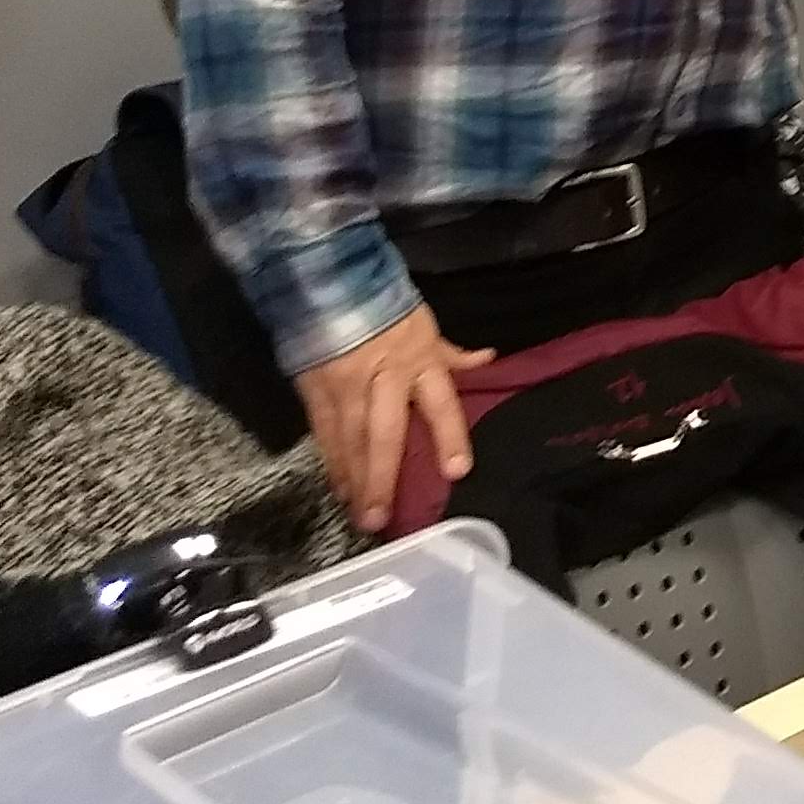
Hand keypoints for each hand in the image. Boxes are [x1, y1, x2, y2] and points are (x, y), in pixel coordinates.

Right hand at [292, 300, 496, 535]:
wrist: (331, 286)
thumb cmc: (388, 310)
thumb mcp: (426, 327)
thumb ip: (452, 353)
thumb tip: (488, 359)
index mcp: (419, 362)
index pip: (440, 403)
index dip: (449, 436)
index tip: (457, 470)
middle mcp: (383, 379)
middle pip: (384, 434)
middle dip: (382, 477)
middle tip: (381, 517)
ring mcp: (345, 388)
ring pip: (349, 441)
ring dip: (354, 480)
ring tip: (360, 514)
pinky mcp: (314, 393)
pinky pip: (324, 435)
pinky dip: (331, 464)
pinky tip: (339, 489)